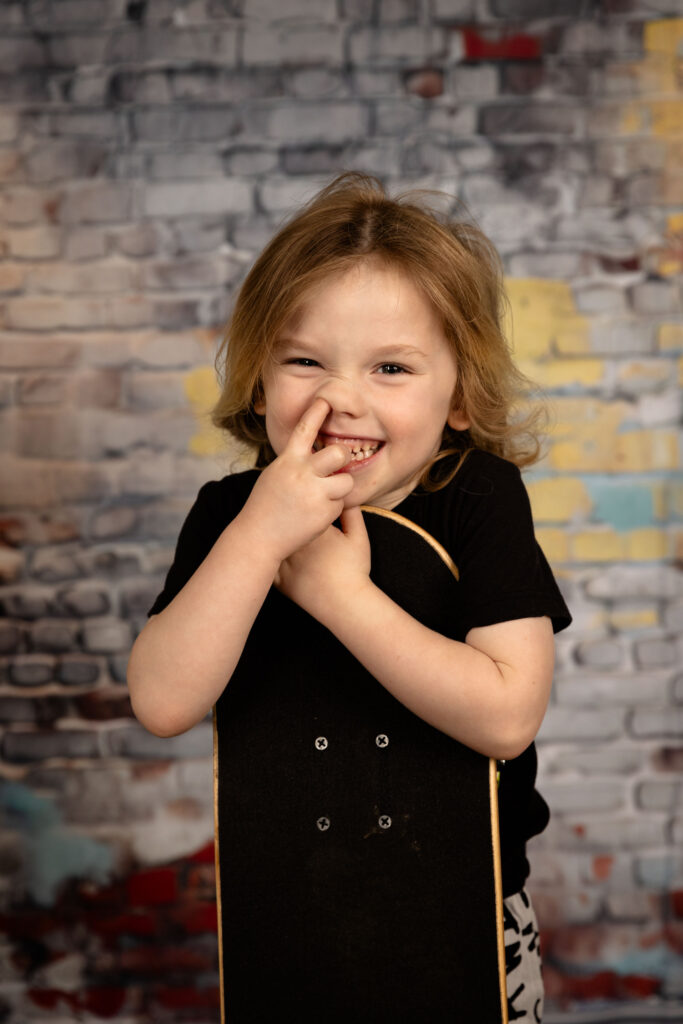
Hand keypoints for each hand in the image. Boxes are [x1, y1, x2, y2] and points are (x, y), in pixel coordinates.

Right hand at [238, 398, 353, 563]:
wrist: (258, 537)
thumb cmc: (266, 504)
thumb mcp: (276, 474)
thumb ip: (295, 462)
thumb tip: (316, 452)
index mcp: (287, 460)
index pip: (305, 428)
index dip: (318, 411)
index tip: (327, 399)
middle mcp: (302, 473)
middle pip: (338, 453)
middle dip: (342, 458)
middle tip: (337, 465)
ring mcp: (314, 494)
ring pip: (346, 481)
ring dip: (339, 488)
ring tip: (323, 496)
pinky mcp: (323, 514)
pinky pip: (341, 505)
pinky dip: (331, 509)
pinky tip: (314, 515)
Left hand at [276, 506, 371, 624]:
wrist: (346, 602)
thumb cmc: (354, 570)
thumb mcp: (359, 538)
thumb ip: (352, 513)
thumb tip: (344, 495)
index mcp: (314, 531)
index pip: (301, 509)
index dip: (301, 504)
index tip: (302, 502)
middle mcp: (296, 545)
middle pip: (282, 524)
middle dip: (282, 518)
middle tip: (281, 512)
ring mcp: (286, 563)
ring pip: (270, 543)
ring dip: (271, 537)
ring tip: (270, 531)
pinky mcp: (281, 580)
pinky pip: (267, 566)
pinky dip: (266, 560)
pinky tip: (267, 553)